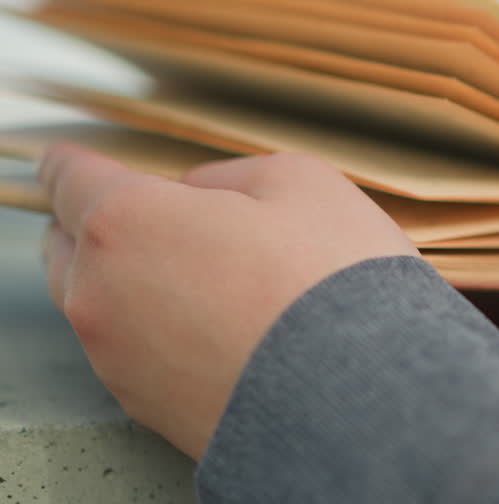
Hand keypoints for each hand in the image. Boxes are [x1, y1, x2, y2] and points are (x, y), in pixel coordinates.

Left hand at [39, 146, 419, 458]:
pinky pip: (138, 354)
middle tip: (155, 219)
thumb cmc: (332, 282)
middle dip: (101, 225)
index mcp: (126, 222)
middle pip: (69, 246)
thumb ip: (229, 177)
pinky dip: (165, 336)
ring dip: (137, 284)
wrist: (359, 397)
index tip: (77, 161)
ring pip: (104, 305)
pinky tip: (224, 331)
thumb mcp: (300, 181)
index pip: (68, 178)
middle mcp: (101, 294)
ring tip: (208, 282)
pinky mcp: (147, 408)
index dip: (76, 162)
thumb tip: (201, 198)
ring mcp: (118, 360)